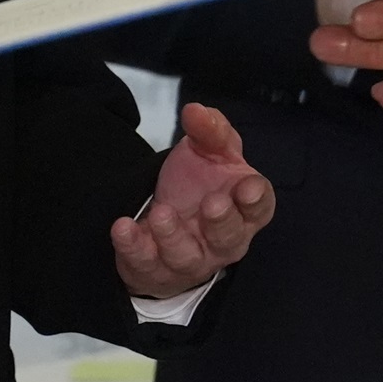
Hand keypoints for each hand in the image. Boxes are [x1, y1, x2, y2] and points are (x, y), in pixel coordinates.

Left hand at [112, 101, 275, 295]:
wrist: (164, 222)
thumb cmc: (201, 185)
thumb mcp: (210, 151)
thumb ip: (210, 130)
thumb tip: (195, 111)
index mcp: (244, 211)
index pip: (259, 208)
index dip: (256, 200)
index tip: (248, 187)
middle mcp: (222, 241)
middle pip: (228, 238)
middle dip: (222, 223)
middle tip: (212, 204)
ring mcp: (189, 259)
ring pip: (186, 257)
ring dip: (173, 236)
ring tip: (161, 212)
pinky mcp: (154, 269)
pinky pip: (145, 263)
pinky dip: (133, 247)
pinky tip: (123, 226)